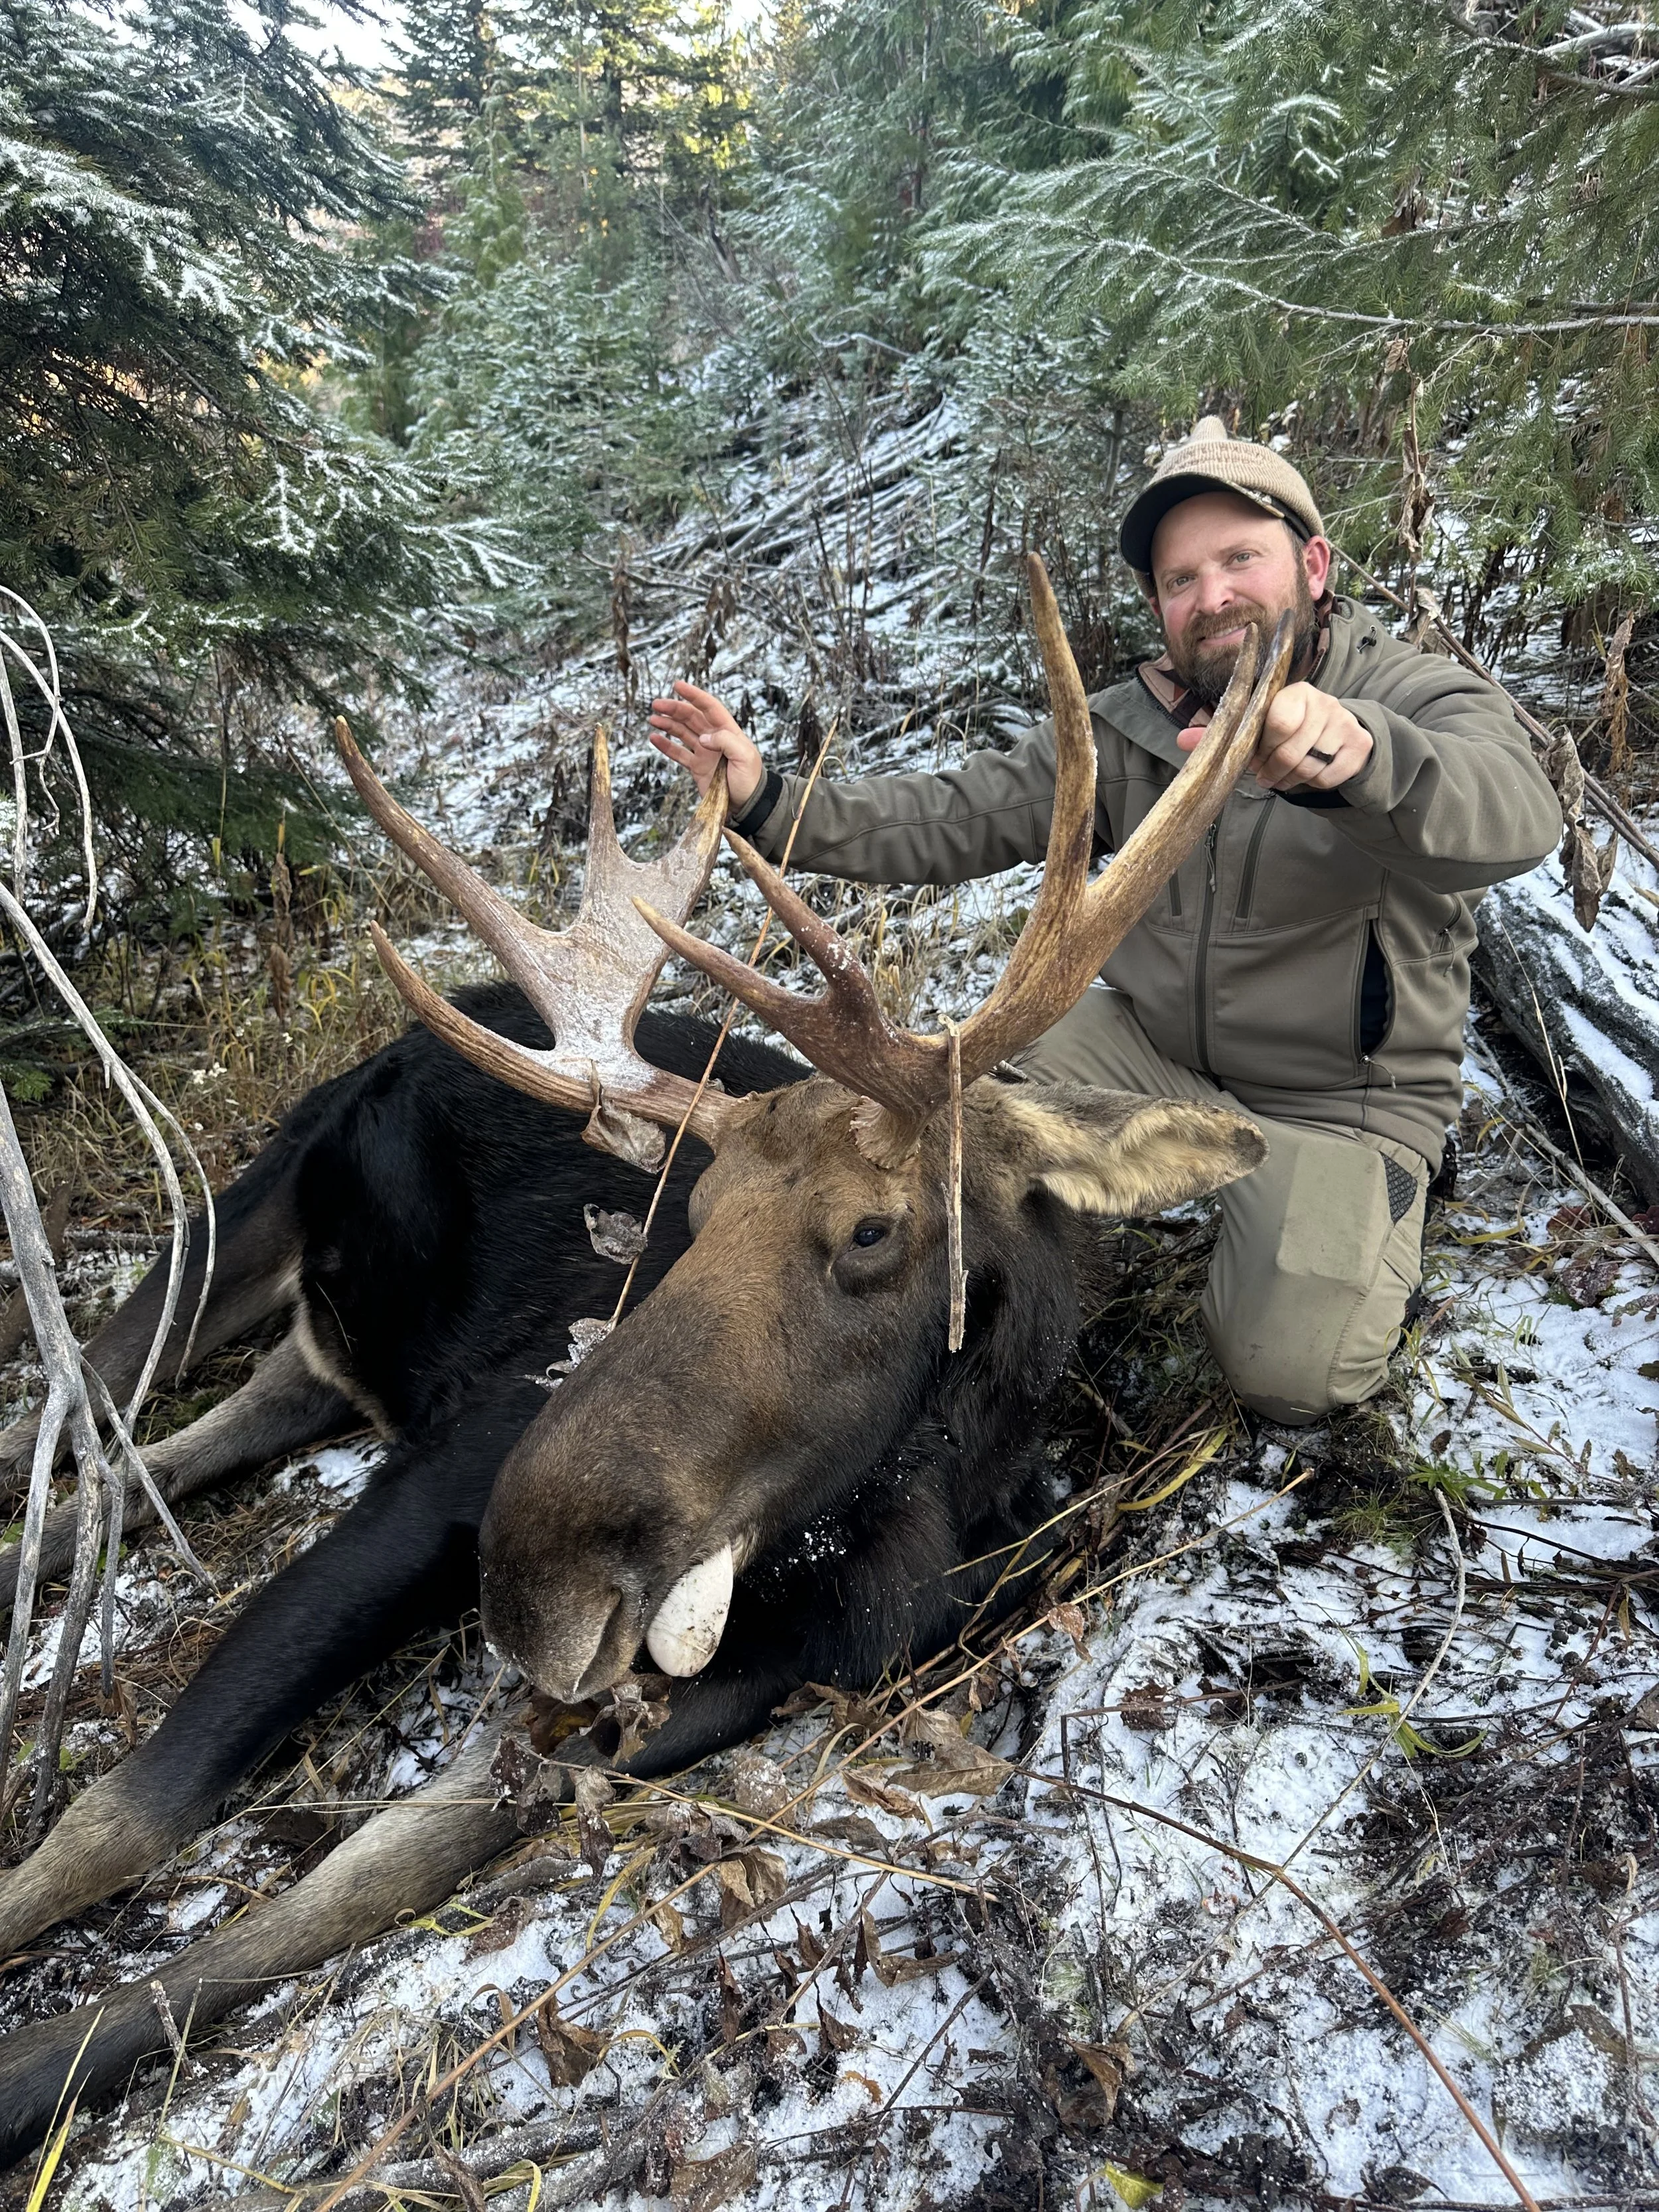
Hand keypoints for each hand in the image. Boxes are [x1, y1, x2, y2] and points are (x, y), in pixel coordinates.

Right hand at [648, 682, 764, 810]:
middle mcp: (714, 739)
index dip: (694, 695)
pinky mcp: (697, 767)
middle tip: (657, 705)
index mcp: (728, 731)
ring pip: (682, 732)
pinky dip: (666, 745)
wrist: (748, 806)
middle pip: (691, 717)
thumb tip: (703, 737)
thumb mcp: (745, 757)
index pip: (709, 707)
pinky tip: (654, 738)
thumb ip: (726, 741)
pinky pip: (678, 753)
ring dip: (668, 724)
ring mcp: (704, 752)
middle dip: (674, 708)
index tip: (678, 686)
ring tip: (653, 719)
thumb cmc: (751, 781)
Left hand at [1176, 682, 1372, 791]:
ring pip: (1308, 766)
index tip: (1256, 756)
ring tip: (1282, 775)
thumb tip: (1182, 740)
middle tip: (1265, 773)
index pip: (1277, 719)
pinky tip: (1307, 775)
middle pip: (1290, 749)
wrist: (1338, 737)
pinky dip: (1313, 784)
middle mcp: (1324, 702)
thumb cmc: (1289, 732)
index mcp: (1295, 692)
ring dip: (1289, 779)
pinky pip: (1328, 777)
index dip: (1263, 746)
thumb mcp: (1258, 729)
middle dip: (1272, 768)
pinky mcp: (1359, 746)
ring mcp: (1344, 723)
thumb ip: (1223, 734)